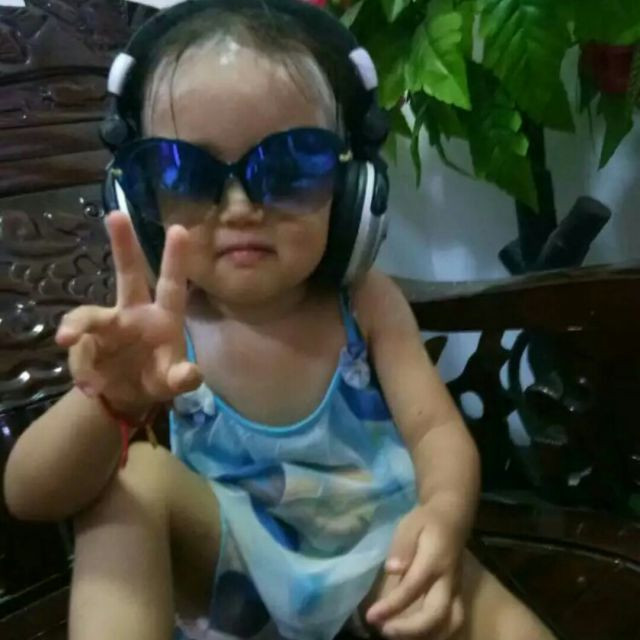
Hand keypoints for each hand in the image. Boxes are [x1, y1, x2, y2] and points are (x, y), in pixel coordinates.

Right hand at [56, 211, 201, 415]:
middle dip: (124, 245)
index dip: (176, 259)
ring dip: (78, 324)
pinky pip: (78, 347)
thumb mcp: (173, 382)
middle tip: (116, 214)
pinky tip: (90, 385)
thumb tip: (192, 374)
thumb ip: (182, 378)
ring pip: (90, 314)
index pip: (172, 284)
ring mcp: (109, 324)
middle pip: (128, 274)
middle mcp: (135, 312)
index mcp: (164, 316)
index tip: (179, 229)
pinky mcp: (86, 342)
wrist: (127, 395)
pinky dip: (81, 367)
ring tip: (69, 339)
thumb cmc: (157, 377)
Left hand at [366, 504, 464, 638]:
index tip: (371, 616)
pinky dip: (436, 633)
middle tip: (384, 631)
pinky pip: (453, 621)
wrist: (453, 517)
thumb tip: (391, 569)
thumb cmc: (427, 521)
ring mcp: (456, 590)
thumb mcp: (410, 524)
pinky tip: (415, 634)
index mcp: (434, 561)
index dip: (391, 605)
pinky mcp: (458, 595)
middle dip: (410, 628)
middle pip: (435, 614)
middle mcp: (448, 580)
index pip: (412, 588)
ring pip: (450, 623)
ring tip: (398, 635)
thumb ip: (402, 546)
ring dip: (426, 635)